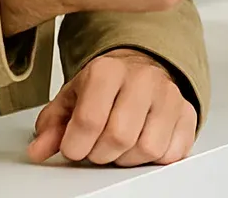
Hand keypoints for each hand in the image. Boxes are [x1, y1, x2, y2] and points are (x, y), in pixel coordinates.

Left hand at [27, 49, 196, 166]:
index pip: (89, 120)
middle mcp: (143, 78)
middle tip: (96, 147)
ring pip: (147, 148)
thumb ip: (52, 125)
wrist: (140, 69)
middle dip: (101, 153)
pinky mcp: (188, 113)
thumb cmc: (105, 87)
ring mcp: (169, 95)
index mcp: (108, 70)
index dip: (75, 145)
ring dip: (127, 158)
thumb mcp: (72, 99)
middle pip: (119, 137)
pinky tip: (141, 142)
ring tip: (120, 144)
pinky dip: (153, 158)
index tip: (74, 146)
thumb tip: (39, 150)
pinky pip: (171, 153)